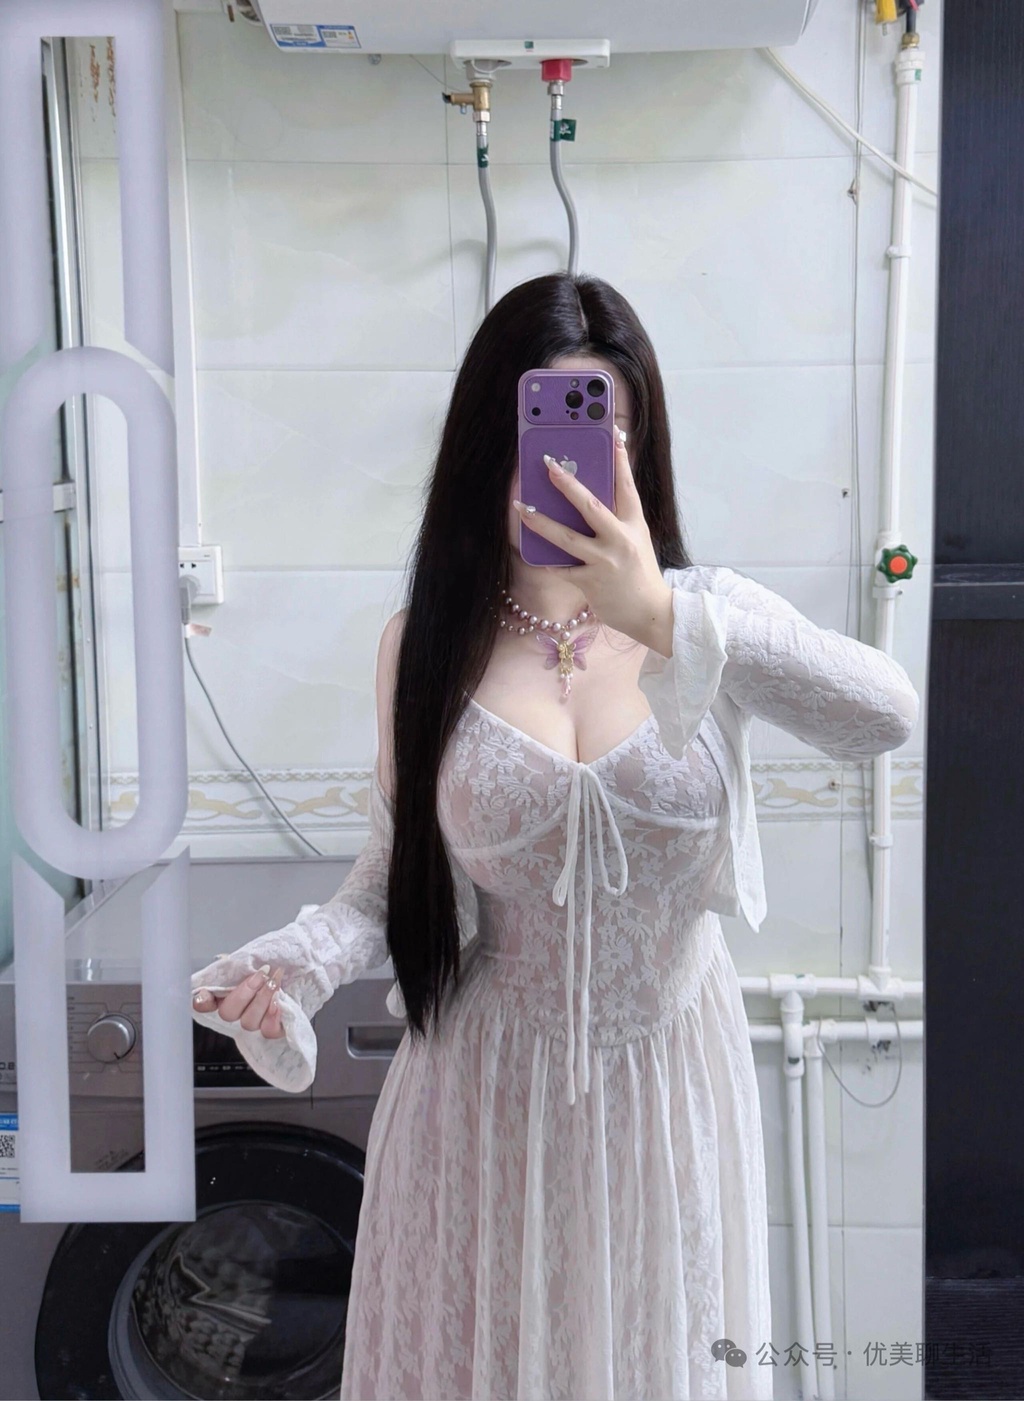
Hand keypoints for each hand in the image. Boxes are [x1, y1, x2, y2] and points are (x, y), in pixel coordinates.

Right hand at [192, 963, 286, 1039]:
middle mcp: (239, 1009)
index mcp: (228, 990)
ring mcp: (256, 1020)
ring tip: (274, 984)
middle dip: (244, 994)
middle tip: (260, 976)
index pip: (204, 1001)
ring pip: (248, 1022)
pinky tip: (278, 1004)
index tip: (204, 995)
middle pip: (227, 1013)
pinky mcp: (274, 1027)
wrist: (305, 967)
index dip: (201, 1001)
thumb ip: (237, 961)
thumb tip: (224, 961)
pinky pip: (268, 1032)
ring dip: (262, 1000)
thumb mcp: (256, 955)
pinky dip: (273, 1018)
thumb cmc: (278, 960)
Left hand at [513, 429, 672, 650]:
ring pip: (566, 538)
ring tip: (521, 508)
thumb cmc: (639, 573)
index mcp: (635, 524)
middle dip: (567, 483)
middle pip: (591, 506)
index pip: (627, 486)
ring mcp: (604, 562)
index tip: (612, 433)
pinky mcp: (589, 582)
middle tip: (548, 465)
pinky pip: (560, 567)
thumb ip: (617, 518)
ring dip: (540, 522)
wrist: (650, 612)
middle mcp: (620, 540)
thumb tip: (589, 495)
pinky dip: (545, 559)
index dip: (619, 458)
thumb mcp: (636, 539)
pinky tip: (530, 550)